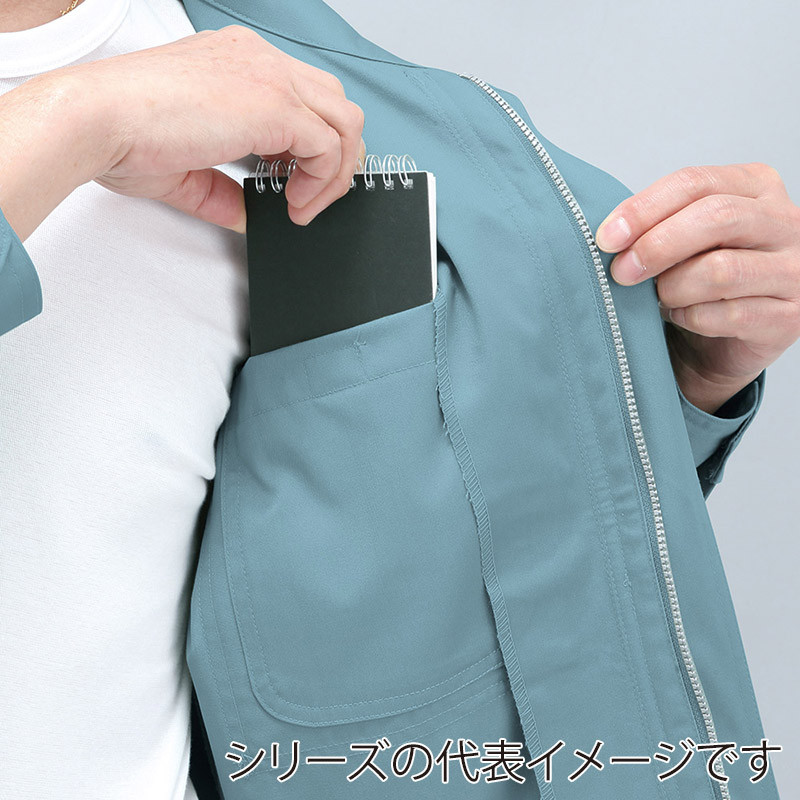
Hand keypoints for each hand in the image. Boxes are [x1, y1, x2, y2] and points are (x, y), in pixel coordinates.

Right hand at [64, 25, 365, 229]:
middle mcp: (258, 61)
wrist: (95, 120)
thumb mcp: (189, 168)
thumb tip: (249, 216)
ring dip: (335, 171)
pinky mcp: (274, 105)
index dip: (309, 144)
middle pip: (334, 103)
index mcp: (238, 63)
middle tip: (311, 196)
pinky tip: (295, 204)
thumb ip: (228, 191)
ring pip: (344, 120)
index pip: (303, 96)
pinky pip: (329, 146)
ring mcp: (270, 77)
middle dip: (335, 156)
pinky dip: (324, 181)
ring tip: (305, 205)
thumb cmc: (122, 132)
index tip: (293, 181)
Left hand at [594, 163, 799, 412]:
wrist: (721, 344)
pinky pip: (729, 315)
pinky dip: (690, 317)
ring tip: (657, 297)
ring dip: (673, 288)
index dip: (644, 209)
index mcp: (756, 187)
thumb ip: (656, 226)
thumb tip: (610, 235)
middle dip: (656, 246)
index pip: (695, 183)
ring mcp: (795, 270)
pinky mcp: (790, 317)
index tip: (606, 238)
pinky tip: (680, 317)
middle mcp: (786, 222)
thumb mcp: (680, 241)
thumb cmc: (697, 283)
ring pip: (721, 270)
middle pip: (716, 217)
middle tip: (622, 272)